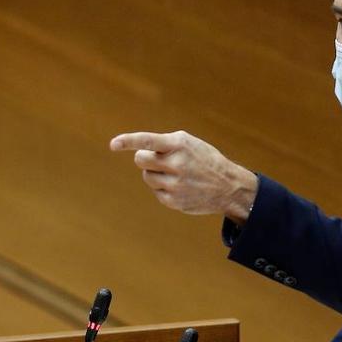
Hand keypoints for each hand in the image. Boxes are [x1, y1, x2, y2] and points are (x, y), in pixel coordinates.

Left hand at [109, 131, 257, 223]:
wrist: (227, 186)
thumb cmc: (203, 160)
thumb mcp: (188, 144)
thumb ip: (164, 145)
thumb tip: (137, 155)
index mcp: (179, 145)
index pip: (148, 141)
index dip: (128, 141)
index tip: (113, 144)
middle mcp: (176, 164)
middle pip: (140, 160)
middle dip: (146, 159)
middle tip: (161, 160)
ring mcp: (174, 184)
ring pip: (147, 176)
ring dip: (155, 173)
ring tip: (176, 174)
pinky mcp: (173, 201)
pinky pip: (155, 191)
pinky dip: (162, 188)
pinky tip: (179, 186)